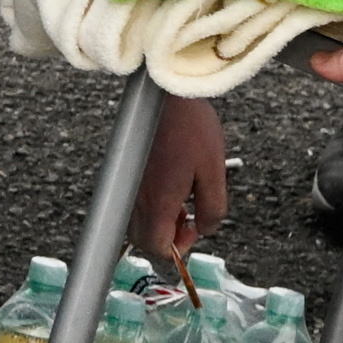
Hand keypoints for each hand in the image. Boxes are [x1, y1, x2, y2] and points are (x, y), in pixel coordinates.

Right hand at [130, 92, 230, 264]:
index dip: (178, 248)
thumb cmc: (190, 127)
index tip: (194, 230)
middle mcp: (137, 196)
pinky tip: (171, 182)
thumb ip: (213, 208)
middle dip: (165, 237)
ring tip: (182, 198)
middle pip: (141, 238)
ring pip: (137, 220)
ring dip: (159, 219)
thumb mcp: (214, 172)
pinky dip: (152, 203)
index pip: (156, 246)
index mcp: (159, 201)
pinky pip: (135, 200)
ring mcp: (129, 182)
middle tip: (187, 219)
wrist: (164, 93)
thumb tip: (206, 228)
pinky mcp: (128, 169)